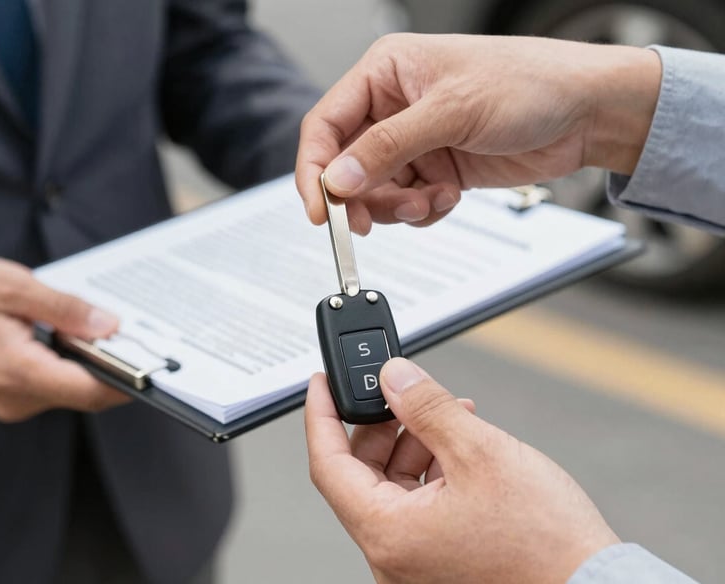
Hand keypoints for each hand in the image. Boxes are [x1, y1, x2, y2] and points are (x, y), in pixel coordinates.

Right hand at [0, 256, 130, 421]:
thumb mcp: (14, 287)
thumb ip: (67, 310)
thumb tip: (109, 326)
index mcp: (18, 372)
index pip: (91, 391)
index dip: (128, 382)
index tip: (157, 367)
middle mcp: (16, 398)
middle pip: (86, 392)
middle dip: (112, 365)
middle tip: (132, 333)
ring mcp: (11, 401)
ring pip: (71, 388)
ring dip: (90, 362)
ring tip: (98, 326)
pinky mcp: (9, 395)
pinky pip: (53, 384)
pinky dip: (70, 363)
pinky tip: (71, 335)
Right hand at [297, 34, 660, 233]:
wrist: (587, 112)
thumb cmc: (531, 83)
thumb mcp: (452, 110)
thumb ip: (389, 146)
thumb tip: (339, 177)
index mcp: (386, 72)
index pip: (326, 124)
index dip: (315, 170)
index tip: (320, 211)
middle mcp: (394, 107)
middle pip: (348, 166)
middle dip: (362, 197)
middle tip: (374, 220)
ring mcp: (416, 141)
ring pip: (377, 191)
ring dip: (398, 207)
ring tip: (429, 202)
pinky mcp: (436, 169)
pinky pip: (408, 202)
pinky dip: (423, 210)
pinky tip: (448, 198)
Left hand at [305, 357, 618, 583]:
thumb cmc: (546, 542)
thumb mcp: (480, 452)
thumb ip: (427, 409)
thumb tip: (393, 378)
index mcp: (388, 533)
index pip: (328, 464)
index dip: (321, 416)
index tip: (322, 384)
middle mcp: (392, 554)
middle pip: (361, 473)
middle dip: (384, 426)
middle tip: (406, 394)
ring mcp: (415, 561)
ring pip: (392, 487)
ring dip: (414, 444)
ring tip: (450, 417)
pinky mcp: (439, 559)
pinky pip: (417, 505)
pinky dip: (431, 470)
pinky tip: (459, 446)